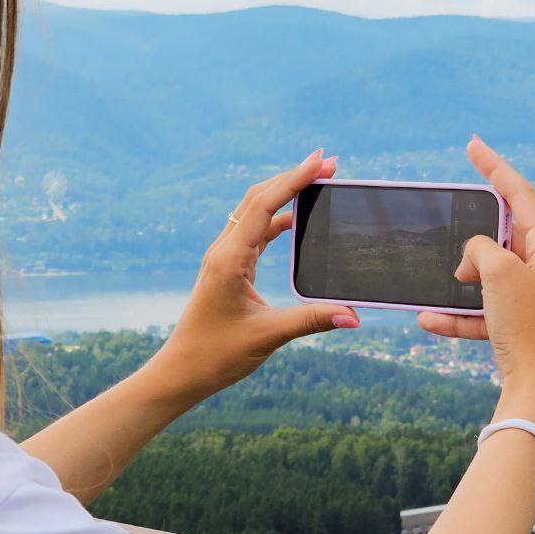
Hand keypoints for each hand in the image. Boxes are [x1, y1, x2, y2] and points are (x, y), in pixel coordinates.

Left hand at [148, 149, 360, 402]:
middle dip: (293, 177)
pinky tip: (296, 219)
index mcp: (229, 259)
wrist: (181, 371)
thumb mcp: (267, 336)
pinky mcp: (227, 269)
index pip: (264, 205)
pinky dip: (277, 219)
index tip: (322, 162)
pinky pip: (254, 232)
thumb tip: (353, 317)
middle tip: (329, 163)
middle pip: (258, 198)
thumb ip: (311, 320)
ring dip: (284, 194)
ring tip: (317, 182)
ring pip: (255, 212)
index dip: (294, 180)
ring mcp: (224, 258)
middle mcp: (224, 251)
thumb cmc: (215, 354)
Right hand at [418, 135, 534, 447]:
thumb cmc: (526, 326)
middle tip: (455, 220)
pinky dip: (461, 314)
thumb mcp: (496, 272)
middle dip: (474, 236)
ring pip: (492, 276)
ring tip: (439, 282)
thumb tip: (473, 259)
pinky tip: (429, 321)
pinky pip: (487, 312)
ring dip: (462, 281)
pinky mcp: (526, 327)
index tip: (472, 145)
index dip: (494, 167)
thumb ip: (480, 248)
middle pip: (506, 236)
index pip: (521, 193)